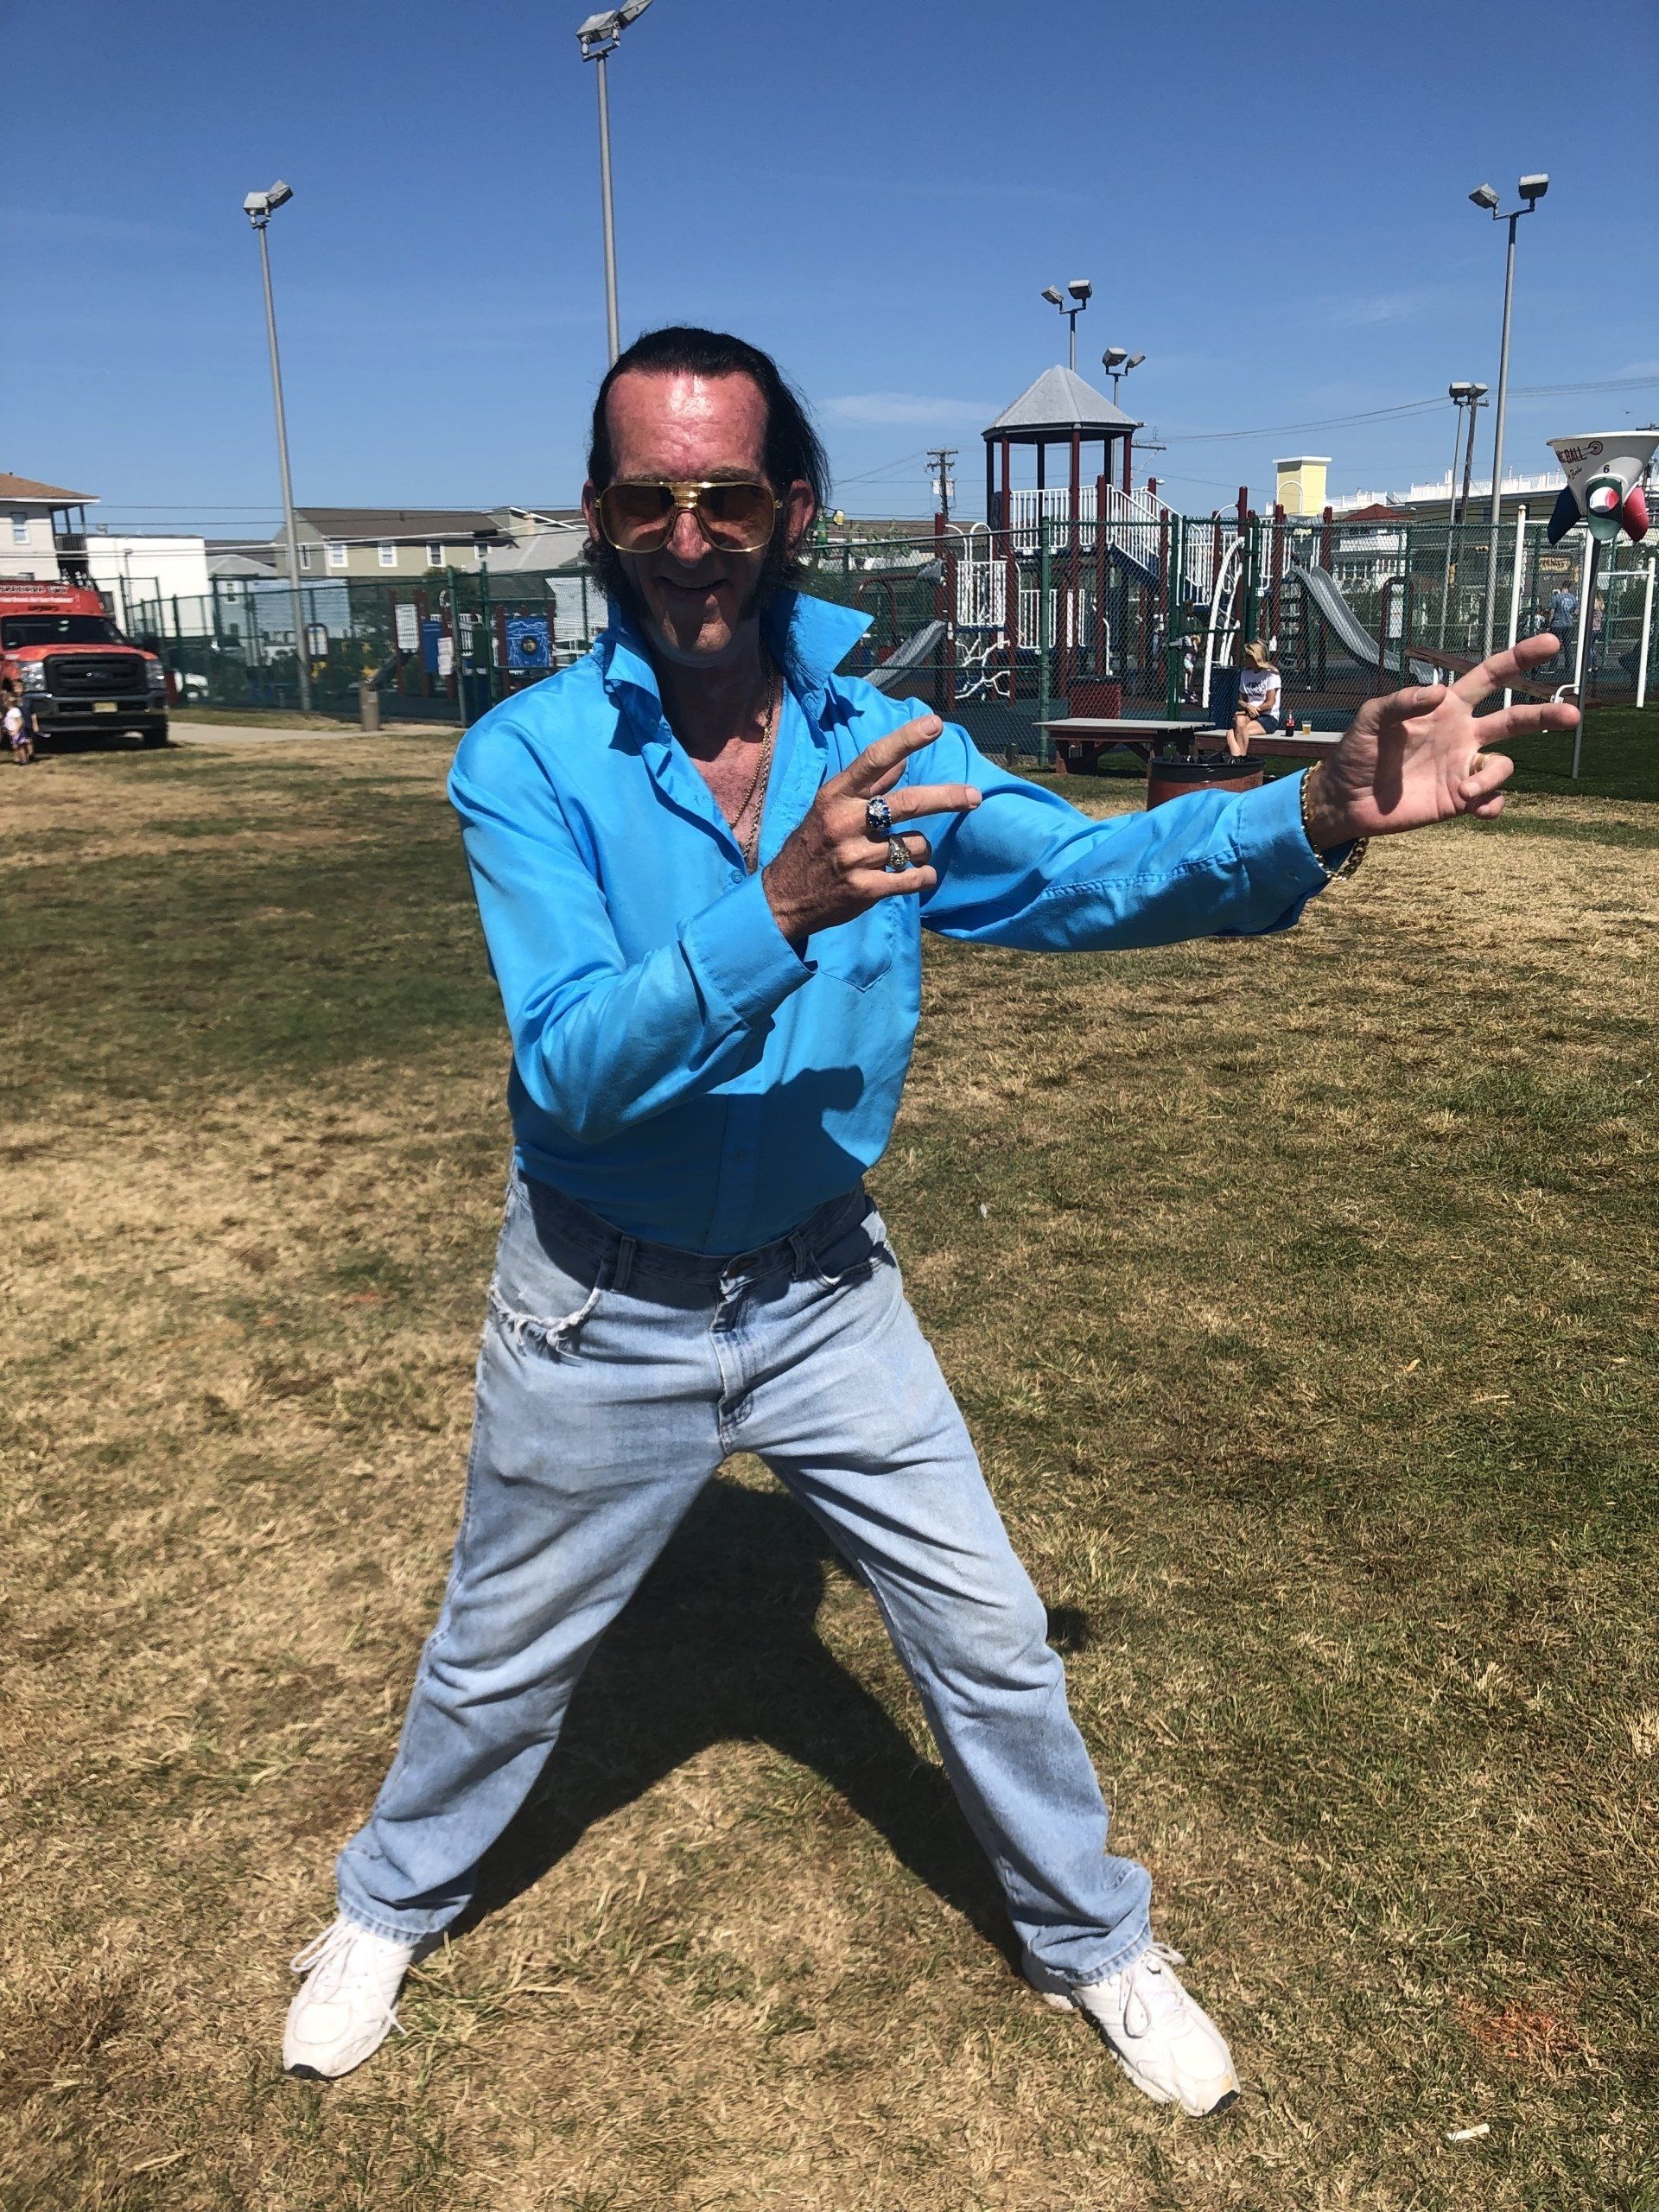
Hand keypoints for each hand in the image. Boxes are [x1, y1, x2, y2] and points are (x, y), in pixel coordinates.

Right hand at [762, 713, 980, 938]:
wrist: (783, 898)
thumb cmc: (812, 845)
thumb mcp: (829, 808)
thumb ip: (867, 786)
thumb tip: (902, 761)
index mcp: (835, 797)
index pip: (873, 760)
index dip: (906, 740)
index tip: (935, 724)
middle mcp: (845, 823)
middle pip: (907, 803)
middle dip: (947, 797)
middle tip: (975, 797)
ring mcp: (854, 857)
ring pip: (914, 845)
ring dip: (922, 849)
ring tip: (907, 854)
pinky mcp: (864, 889)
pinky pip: (912, 878)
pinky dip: (923, 876)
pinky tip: (919, 875)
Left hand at [1303, 632, 1579, 849]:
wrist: (1345, 799)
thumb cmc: (1357, 751)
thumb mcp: (1370, 719)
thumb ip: (1400, 702)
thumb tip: (1438, 692)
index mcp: (1448, 707)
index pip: (1491, 677)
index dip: (1521, 659)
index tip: (1551, 645)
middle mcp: (1464, 734)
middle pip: (1516, 720)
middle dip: (1546, 715)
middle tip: (1573, 716)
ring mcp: (1463, 767)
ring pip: (1504, 765)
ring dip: (1494, 776)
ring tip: (1467, 787)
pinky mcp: (1458, 800)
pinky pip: (1490, 801)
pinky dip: (1490, 803)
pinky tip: (1474, 805)